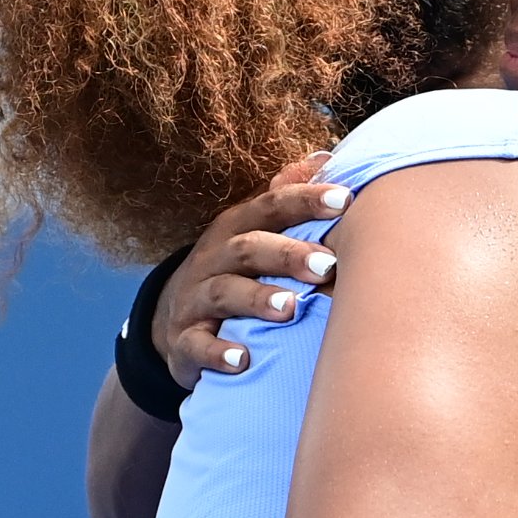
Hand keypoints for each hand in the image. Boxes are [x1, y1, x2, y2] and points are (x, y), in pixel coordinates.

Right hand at [155, 161, 348, 387]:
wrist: (173, 321)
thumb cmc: (233, 271)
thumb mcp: (253, 232)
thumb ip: (286, 198)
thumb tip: (325, 157)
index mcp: (235, 229)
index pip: (270, 207)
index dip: (305, 200)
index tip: (345, 199)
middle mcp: (213, 260)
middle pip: (248, 249)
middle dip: (288, 255)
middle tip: (327, 266)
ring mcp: (195, 300)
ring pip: (224, 293)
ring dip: (257, 299)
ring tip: (291, 308)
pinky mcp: (184, 341)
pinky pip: (196, 345)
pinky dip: (217, 352)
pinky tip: (242, 360)